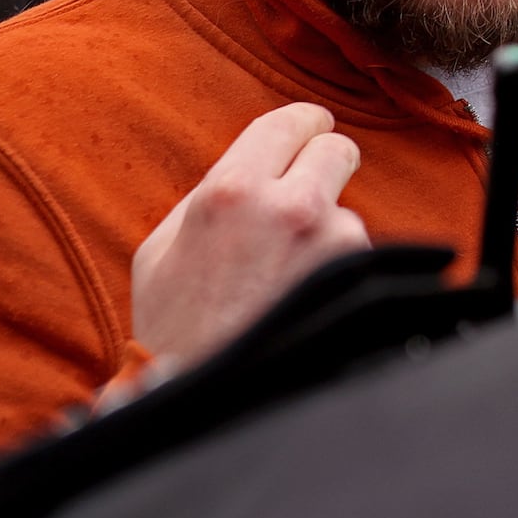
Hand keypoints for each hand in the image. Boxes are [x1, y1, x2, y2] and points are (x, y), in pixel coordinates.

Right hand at [131, 104, 370, 372]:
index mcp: (230, 190)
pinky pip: (355, 251)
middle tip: (310, 186)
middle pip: (337, 148)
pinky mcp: (357, 271)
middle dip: (324, 164)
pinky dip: (337, 266)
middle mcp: (288, 204)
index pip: (288, 121)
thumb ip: (207, 195)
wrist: (206, 396)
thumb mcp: (161, 250)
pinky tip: (303, 295)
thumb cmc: (173, 326)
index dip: (303, 123)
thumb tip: (252, 164)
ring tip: (284, 275)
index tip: (311, 128)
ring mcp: (330, 238)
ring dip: (325, 230)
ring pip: (344, 207)